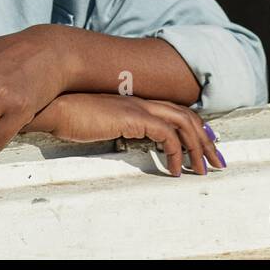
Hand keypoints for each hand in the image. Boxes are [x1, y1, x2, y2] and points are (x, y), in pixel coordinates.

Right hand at [29, 92, 225, 176]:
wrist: (52, 105)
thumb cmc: (68, 115)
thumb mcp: (98, 122)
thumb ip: (115, 126)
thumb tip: (124, 137)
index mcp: (136, 100)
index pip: (176, 110)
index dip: (195, 127)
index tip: (204, 145)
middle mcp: (142, 100)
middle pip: (188, 116)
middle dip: (206, 140)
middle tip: (216, 161)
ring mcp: (139, 106)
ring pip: (184, 123)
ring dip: (197, 147)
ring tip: (202, 170)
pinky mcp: (133, 117)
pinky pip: (167, 135)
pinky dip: (175, 153)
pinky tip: (173, 170)